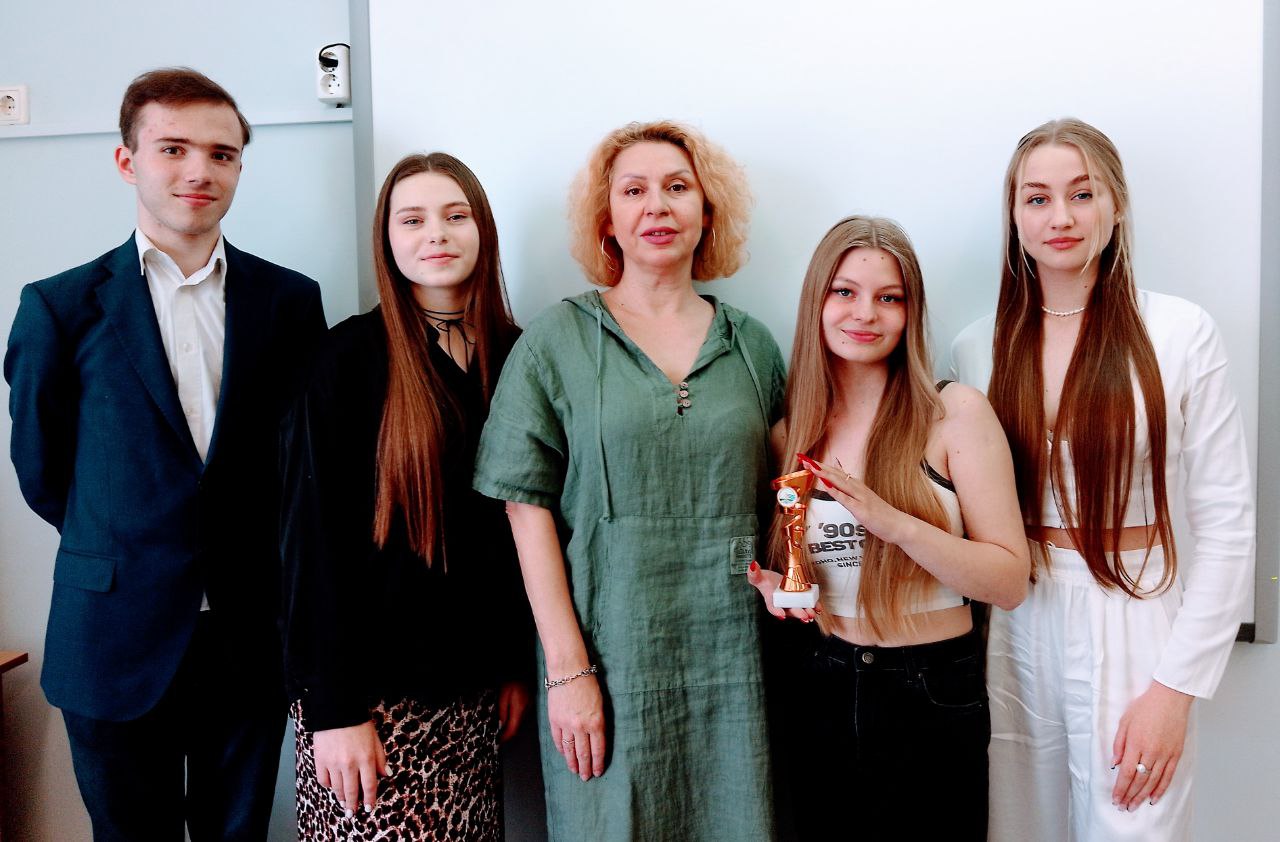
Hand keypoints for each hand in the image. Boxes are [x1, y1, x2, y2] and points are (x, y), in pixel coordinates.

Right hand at [312, 720, 388, 814]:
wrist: (337, 711)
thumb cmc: (358, 724)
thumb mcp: (375, 740)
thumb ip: (380, 758)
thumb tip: (386, 774)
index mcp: (366, 758)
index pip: (369, 785)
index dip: (370, 799)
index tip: (369, 807)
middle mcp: (350, 764)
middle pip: (352, 791)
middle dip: (353, 805)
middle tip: (352, 813)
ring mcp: (334, 763)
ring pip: (337, 788)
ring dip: (341, 798)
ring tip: (343, 803)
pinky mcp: (320, 760)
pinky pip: (324, 780)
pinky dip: (328, 785)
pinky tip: (332, 786)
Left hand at [497, 681, 530, 742]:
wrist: (523, 670)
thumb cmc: (512, 681)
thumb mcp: (503, 695)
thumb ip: (503, 711)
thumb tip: (501, 724)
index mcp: (519, 708)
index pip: (513, 728)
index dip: (506, 737)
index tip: (499, 742)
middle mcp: (526, 709)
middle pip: (517, 726)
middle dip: (508, 733)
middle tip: (498, 737)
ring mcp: (529, 706)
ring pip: (519, 721)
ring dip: (511, 726)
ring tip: (502, 729)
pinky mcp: (529, 703)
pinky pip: (521, 715)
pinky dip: (515, 719)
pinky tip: (509, 717)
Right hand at [546, 670, 606, 780]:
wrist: (569, 670)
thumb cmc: (588, 683)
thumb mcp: (601, 704)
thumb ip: (599, 722)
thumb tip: (597, 739)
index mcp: (597, 722)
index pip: (598, 750)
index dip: (598, 763)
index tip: (597, 772)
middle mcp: (581, 727)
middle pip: (584, 753)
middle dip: (585, 768)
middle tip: (585, 778)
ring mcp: (566, 724)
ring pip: (570, 750)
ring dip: (572, 763)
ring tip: (574, 771)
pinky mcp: (554, 720)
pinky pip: (558, 740)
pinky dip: (561, 750)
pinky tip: (564, 756)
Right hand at [745, 560, 819, 621]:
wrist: (774, 581)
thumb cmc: (765, 581)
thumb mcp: (758, 576)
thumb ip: (754, 573)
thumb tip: (753, 565)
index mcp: (771, 600)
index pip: (772, 607)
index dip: (776, 611)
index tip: (781, 614)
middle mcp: (782, 604)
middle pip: (789, 610)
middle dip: (797, 613)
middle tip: (804, 616)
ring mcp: (792, 602)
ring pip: (800, 609)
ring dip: (806, 612)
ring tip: (811, 614)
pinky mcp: (800, 599)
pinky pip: (807, 604)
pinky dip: (813, 606)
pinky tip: (818, 608)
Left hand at [797, 453, 909, 543]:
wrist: (899, 525)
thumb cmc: (881, 514)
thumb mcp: (863, 500)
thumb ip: (850, 491)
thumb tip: (838, 482)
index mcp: (858, 486)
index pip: (837, 472)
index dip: (822, 466)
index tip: (808, 460)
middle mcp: (859, 488)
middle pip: (836, 474)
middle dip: (819, 466)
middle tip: (804, 459)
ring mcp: (861, 498)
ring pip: (840, 483)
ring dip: (825, 474)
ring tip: (812, 467)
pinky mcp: (862, 510)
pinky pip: (847, 500)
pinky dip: (836, 492)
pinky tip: (827, 487)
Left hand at [1110, 681, 1192, 810]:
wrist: (1170, 699)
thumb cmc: (1145, 707)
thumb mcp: (1124, 721)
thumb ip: (1118, 744)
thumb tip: (1114, 763)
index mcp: (1135, 743)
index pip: (1126, 772)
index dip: (1120, 788)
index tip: (1115, 798)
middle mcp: (1151, 752)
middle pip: (1139, 780)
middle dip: (1129, 795)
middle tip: (1122, 806)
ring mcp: (1165, 754)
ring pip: (1153, 781)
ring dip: (1142, 796)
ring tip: (1134, 806)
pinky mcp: (1176, 754)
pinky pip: (1168, 776)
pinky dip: (1161, 789)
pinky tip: (1153, 798)